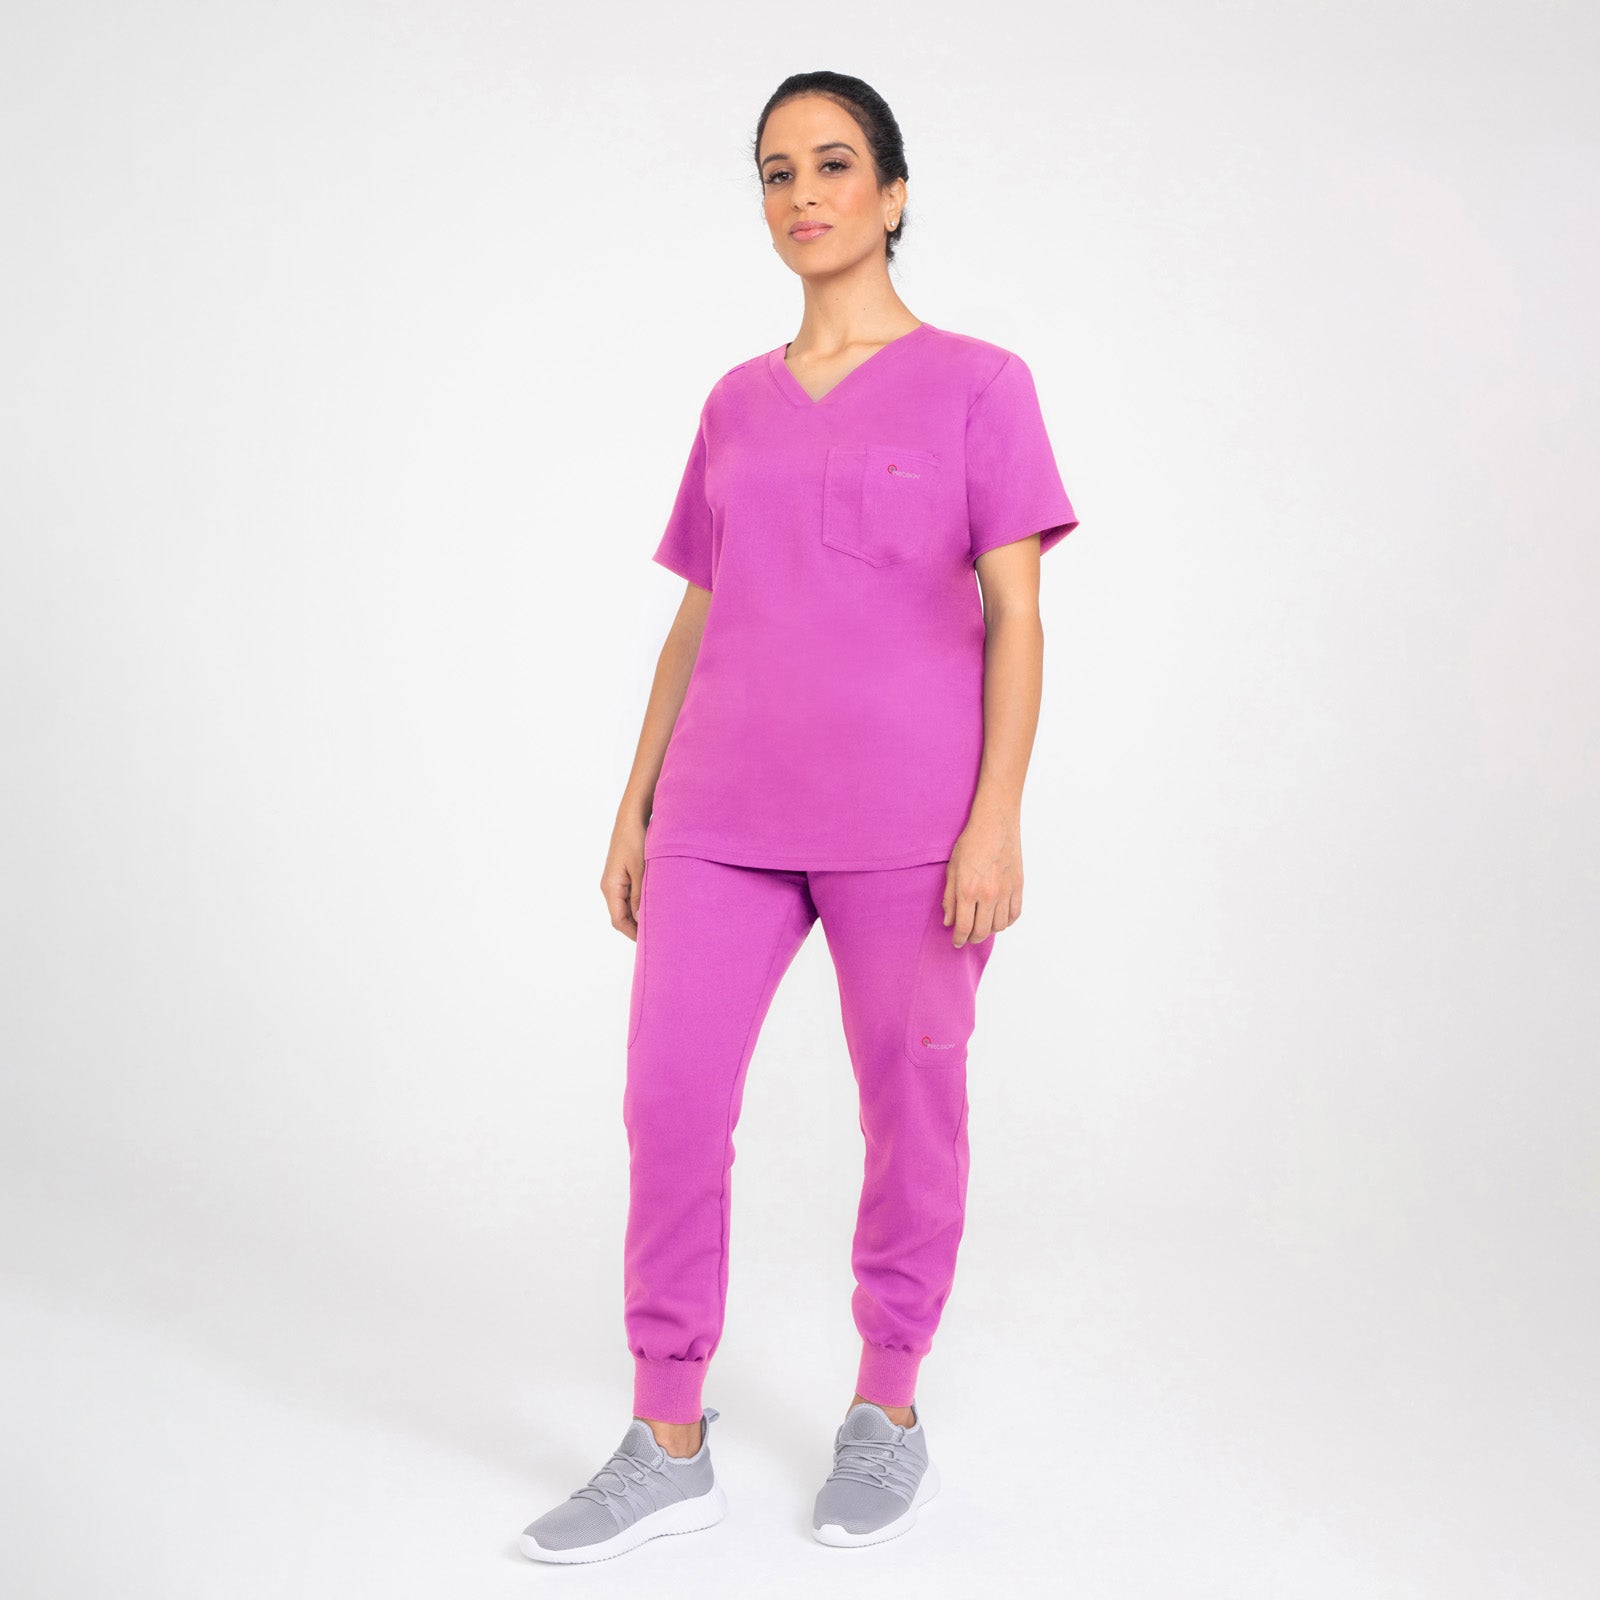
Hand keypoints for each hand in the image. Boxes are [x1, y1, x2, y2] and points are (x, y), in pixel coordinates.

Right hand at [602, 813, 648, 940]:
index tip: (651, 942)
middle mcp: (610, 886)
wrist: (632, 816)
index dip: (633, 934)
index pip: (619, 921)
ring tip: (660, 921)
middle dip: (637, 927)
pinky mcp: (623, 874)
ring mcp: (616, 880)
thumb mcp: (641, 869)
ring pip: (627, 906)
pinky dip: (641, 902)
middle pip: (622, 916)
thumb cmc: (635, 839)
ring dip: (640, 915)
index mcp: (610, 887)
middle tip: (659, 935)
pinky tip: (656, 903)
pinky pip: (630, 895)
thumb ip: (641, 895)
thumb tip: (641, 920)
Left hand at [945, 801, 1022, 946]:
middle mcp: (988, 894)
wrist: (995, 824)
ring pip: (999, 926)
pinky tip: (998, 918)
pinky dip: (1006, 921)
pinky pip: (1015, 914)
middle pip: (982, 931)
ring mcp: (1006, 891)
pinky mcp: (1019, 886)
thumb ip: (949, 897)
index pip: (963, 927)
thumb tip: (949, 921)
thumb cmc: (971, 843)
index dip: (958, 938)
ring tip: (982, 926)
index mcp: (968, 890)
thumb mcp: (952, 869)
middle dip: (972, 938)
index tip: (956, 942)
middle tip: (968, 936)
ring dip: (989, 930)